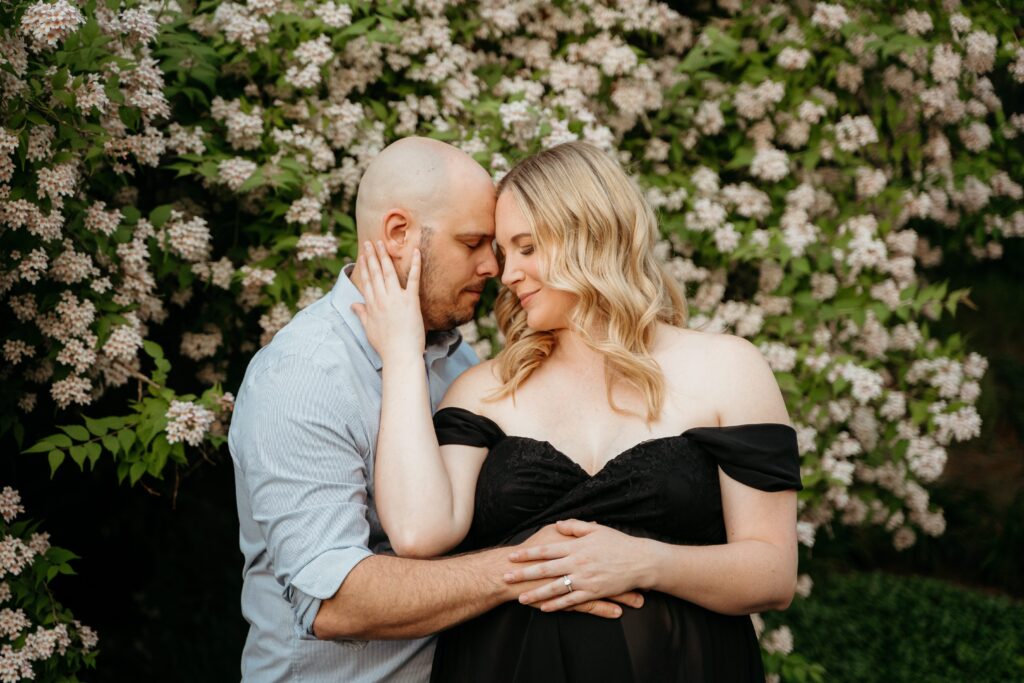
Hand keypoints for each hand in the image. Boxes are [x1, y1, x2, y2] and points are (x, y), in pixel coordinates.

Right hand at [350, 240, 424, 361]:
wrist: (400, 355)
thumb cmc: (386, 346)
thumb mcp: (369, 329)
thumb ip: (362, 314)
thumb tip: (353, 305)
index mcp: (372, 305)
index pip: (367, 281)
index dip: (364, 266)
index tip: (363, 254)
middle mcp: (381, 299)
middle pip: (375, 273)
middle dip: (372, 256)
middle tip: (370, 242)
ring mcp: (395, 299)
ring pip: (389, 272)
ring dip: (385, 256)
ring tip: (383, 242)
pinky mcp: (411, 301)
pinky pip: (413, 279)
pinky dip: (415, 265)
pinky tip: (416, 252)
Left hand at [504, 520, 651, 612]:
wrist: (640, 561)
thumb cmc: (618, 543)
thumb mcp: (596, 529)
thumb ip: (575, 526)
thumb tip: (558, 524)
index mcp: (576, 546)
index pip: (547, 550)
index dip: (528, 554)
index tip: (513, 556)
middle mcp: (577, 563)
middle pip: (545, 569)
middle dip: (524, 574)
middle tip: (506, 577)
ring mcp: (585, 579)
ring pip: (555, 588)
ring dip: (536, 594)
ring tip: (521, 599)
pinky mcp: (593, 592)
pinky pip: (571, 601)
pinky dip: (557, 605)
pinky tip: (544, 608)